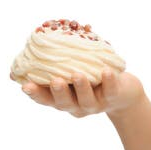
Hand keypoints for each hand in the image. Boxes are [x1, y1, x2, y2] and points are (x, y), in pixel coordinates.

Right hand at [18, 69, 144, 117]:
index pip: (46, 99)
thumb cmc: (94, 78)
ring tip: (77, 74)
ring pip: (86, 100)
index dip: (35, 94)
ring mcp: (95, 104)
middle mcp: (77, 105)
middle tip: (55, 80)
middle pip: (64, 103)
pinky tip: (106, 71)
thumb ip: (61, 66)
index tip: (25, 85)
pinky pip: (110, 91)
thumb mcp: (76, 72)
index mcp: (64, 99)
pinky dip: (108, 81)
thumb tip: (41, 44)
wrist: (125, 92)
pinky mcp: (113, 98)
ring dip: (81, 87)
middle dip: (58, 92)